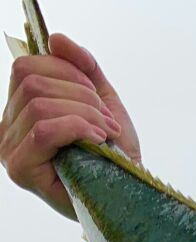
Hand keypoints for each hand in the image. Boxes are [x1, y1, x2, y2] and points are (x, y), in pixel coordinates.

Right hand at [1, 32, 139, 218]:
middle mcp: (7, 127)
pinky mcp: (20, 170)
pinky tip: (98, 142)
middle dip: (82, 97)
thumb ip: (83, 68)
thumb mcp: (102, 102)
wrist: (129, 194)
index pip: (27, 67)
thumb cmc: (114, 154)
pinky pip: (44, 131)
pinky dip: (77, 129)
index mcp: (20, 108)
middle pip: (33, 83)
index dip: (68, 73)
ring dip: (85, 116)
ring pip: (40, 106)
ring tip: (105, 134)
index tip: (97, 98)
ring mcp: (9, 149)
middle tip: (107, 122)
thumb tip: (55, 39)